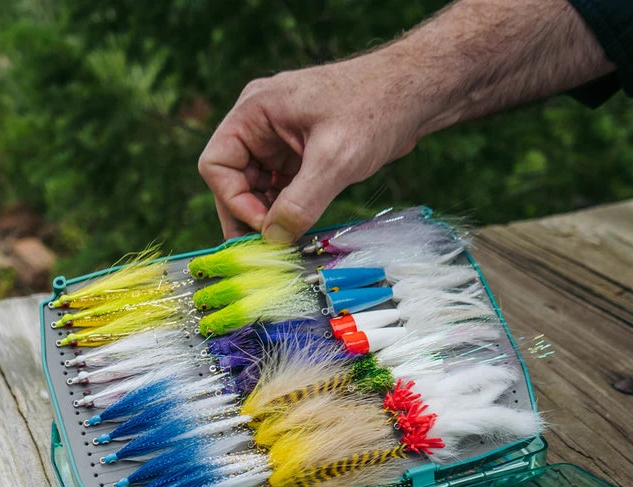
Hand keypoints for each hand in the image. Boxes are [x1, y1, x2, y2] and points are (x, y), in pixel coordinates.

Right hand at [197, 54, 423, 243]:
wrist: (415, 92)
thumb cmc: (375, 108)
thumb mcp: (334, 159)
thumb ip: (300, 202)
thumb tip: (273, 239)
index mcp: (255, 111)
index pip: (217, 165)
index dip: (234, 202)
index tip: (265, 228)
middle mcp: (261, 123)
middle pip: (234, 179)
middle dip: (250, 214)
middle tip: (267, 250)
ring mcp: (281, 137)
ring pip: (258, 187)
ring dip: (270, 215)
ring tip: (289, 241)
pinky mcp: (302, 151)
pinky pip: (282, 186)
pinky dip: (289, 209)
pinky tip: (302, 227)